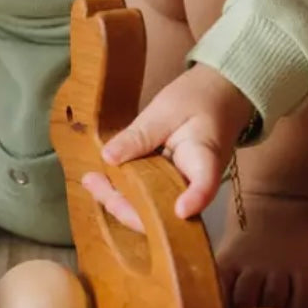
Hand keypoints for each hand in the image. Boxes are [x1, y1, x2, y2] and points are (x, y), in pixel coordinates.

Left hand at [85, 63, 255, 224]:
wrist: (216, 98)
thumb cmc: (196, 100)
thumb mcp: (166, 110)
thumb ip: (140, 135)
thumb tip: (108, 157)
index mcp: (206, 160)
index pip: (205, 185)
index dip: (194, 200)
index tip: (180, 210)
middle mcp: (195, 184)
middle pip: (166, 210)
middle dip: (128, 207)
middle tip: (94, 183)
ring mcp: (181, 188)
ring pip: (152, 209)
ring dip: (120, 201)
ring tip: (91, 181)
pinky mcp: (168, 185)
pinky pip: (147, 197)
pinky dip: (124, 192)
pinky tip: (101, 180)